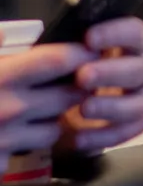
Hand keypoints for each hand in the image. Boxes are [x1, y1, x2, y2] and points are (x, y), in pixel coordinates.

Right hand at [0, 31, 93, 155]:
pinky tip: (19, 133)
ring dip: (55, 119)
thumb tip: (12, 33)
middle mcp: (9, 108)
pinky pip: (32, 152)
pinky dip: (31, 142)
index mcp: (2, 76)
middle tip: (79, 79)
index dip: (80, 53)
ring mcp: (5, 140)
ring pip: (55, 128)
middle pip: (68, 95)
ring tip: (40, 108)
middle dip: (78, 88)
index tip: (91, 49)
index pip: (58, 60)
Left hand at [58, 17, 142, 153]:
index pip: (135, 32)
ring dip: (112, 106)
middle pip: (140, 69)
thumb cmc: (73, 68)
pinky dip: (106, 135)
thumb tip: (55, 41)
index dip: (116, 34)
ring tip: (84, 109)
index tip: (89, 38)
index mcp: (134, 42)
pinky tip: (81, 137)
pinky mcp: (136, 121)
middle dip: (111, 72)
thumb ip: (71, 43)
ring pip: (139, 102)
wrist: (69, 100)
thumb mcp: (70, 50)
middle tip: (83, 76)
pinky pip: (130, 130)